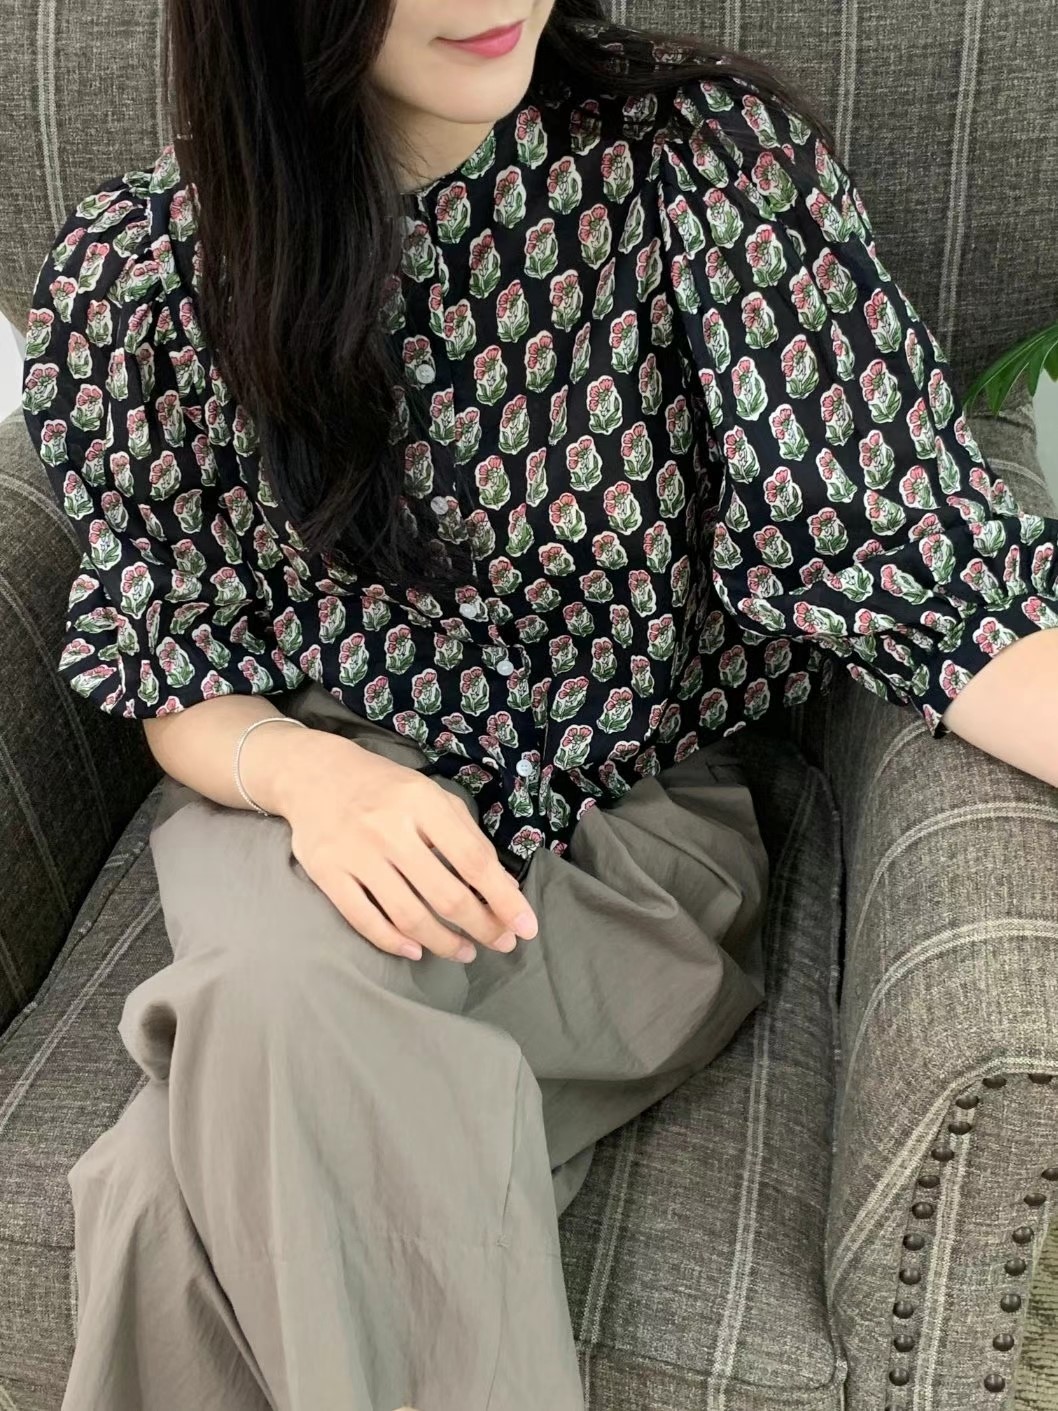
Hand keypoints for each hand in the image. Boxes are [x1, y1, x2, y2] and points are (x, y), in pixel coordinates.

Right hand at [252, 726, 538, 961]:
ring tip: (464, 952)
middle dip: (481, 927)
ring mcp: (355, 852)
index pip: (473, 860)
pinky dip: (394, 942)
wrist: (314, 774)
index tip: (525, 927)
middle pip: (445, 895)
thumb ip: (467, 838)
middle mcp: (389, 828)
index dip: (503, 899)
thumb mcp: (433, 797)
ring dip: (443, 942)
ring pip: (408, 915)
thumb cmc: (387, 789)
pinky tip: (416, 950)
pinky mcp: (326, 872)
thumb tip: (502, 888)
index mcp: (422, 803)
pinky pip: (365, 920)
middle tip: (500, 943)